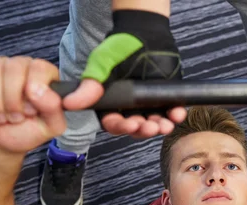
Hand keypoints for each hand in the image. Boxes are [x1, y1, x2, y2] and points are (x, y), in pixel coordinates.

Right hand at [0, 56, 64, 153]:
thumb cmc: (24, 133)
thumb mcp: (49, 128)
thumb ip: (54, 109)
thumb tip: (41, 90)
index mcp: (45, 76)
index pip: (40, 68)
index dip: (33, 91)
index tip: (30, 111)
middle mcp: (23, 66)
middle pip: (14, 67)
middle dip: (12, 100)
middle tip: (14, 117)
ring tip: (0, 116)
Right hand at [62, 10, 186, 138]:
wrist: (145, 33)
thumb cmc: (120, 48)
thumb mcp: (102, 64)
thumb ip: (90, 85)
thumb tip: (68, 103)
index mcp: (113, 105)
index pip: (114, 124)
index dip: (121, 127)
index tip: (130, 125)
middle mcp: (131, 110)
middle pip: (136, 129)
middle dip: (144, 130)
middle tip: (151, 126)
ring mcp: (150, 106)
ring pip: (155, 124)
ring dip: (160, 127)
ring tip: (165, 125)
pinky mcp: (166, 100)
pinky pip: (172, 113)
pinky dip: (176, 115)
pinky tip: (178, 114)